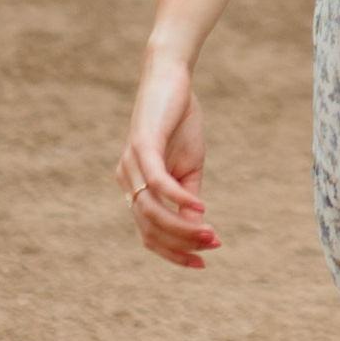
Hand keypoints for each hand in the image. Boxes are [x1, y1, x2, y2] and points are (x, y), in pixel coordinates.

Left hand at [122, 40, 219, 268]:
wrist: (172, 77)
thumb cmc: (179, 120)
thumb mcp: (189, 166)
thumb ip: (187, 196)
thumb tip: (194, 228)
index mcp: (136, 186)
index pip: (148, 233)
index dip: (173, 252)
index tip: (201, 263)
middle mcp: (127, 179)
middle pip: (148, 228)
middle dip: (180, 243)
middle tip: (212, 245)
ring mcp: (131, 163)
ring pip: (151, 211)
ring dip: (181, 227)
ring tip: (210, 232)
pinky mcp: (142, 145)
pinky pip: (158, 182)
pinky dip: (179, 199)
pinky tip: (201, 208)